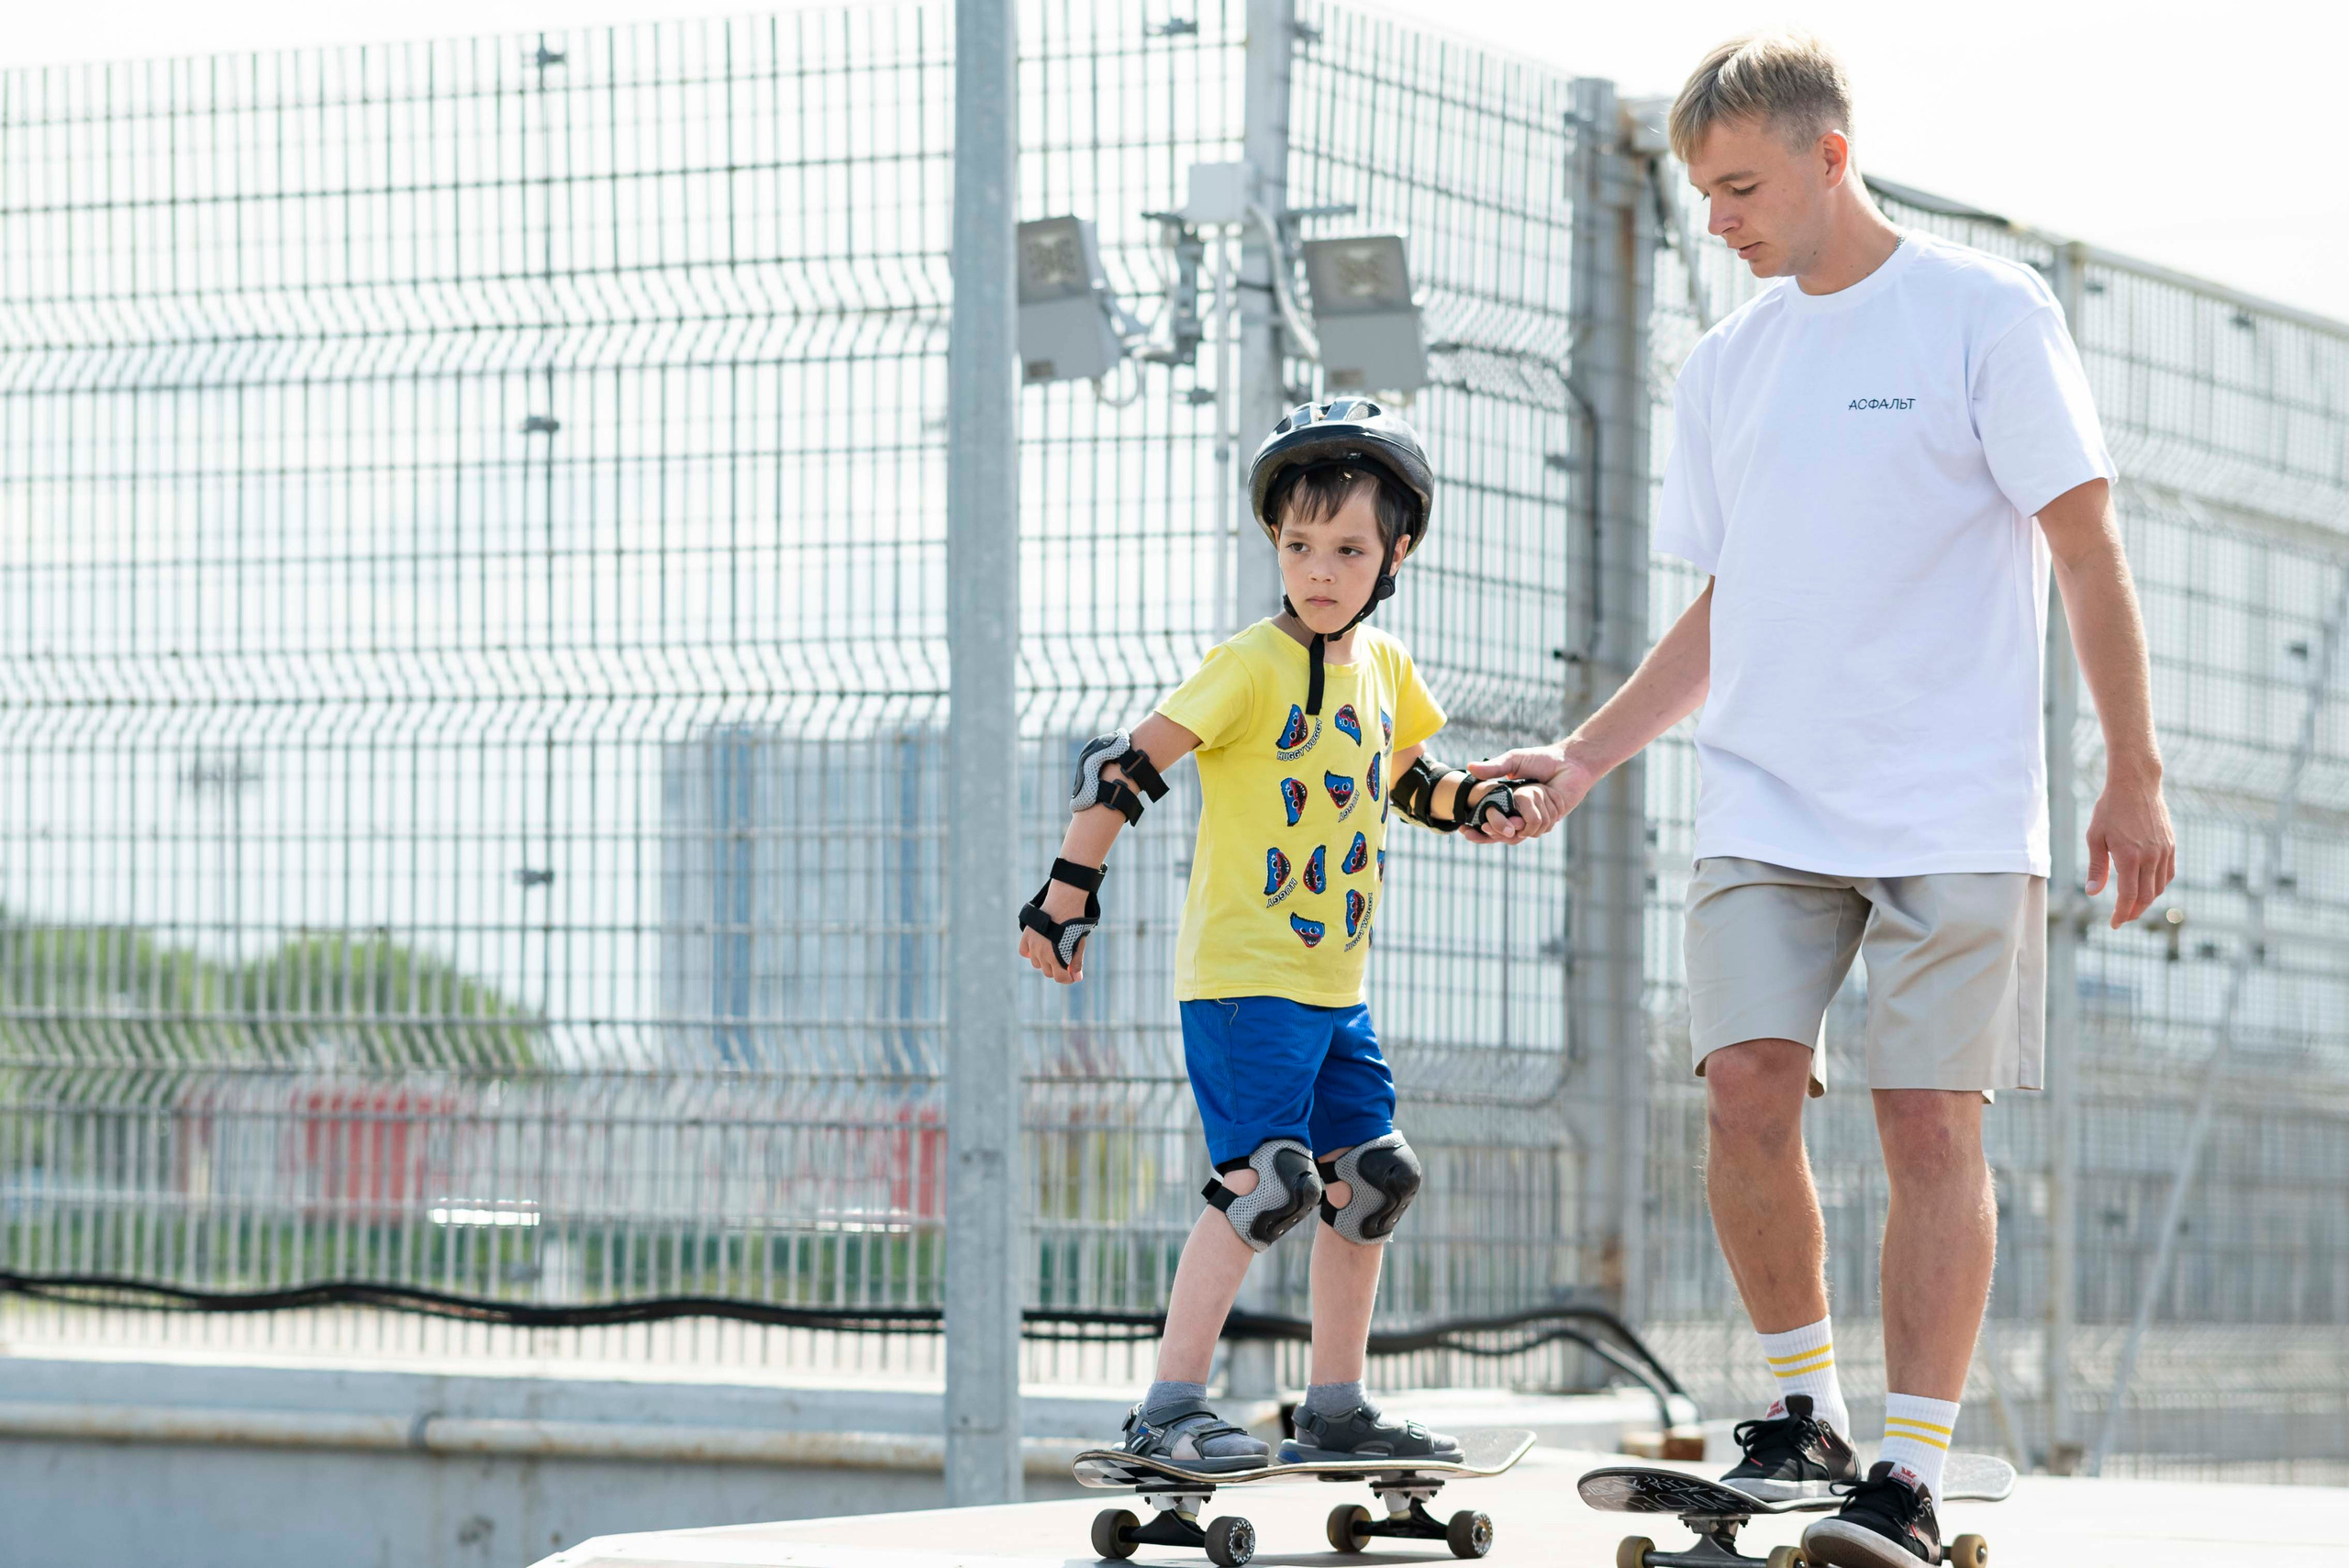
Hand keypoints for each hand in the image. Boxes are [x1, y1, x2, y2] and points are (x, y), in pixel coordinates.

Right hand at [1016, 880, 1091, 982]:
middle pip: (1048, 972)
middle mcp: (1042, 954)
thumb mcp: (1079, 944)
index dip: (1067, 979)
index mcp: (1057, 958)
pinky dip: (1030, 952)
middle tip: (1063, 960)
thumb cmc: (1075, 924)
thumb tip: (1077, 978)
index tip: (1071, 975)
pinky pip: (1024, 952)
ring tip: (1053, 951)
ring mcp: (1033, 945)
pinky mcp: (1027, 936)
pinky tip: (1039, 948)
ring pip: (1036, 963)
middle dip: (1057, 969)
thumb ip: (1077, 962)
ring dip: (1044, 961)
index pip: (1060, 978)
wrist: (1064, 903)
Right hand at [1460, 746, 1597, 843]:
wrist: (1571, 763)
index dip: (1476, 831)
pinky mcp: (1547, 821)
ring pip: (1520, 833)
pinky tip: (1548, 794)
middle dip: (1495, 831)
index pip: (1487, 822)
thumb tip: (1469, 767)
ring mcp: (1532, 819)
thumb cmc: (1542, 759)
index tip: (1465, 831)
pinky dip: (1541, 813)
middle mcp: (1517, 813)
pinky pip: (1538, 828)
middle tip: (1487, 826)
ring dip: (1525, 815)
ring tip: (1530, 798)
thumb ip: (1494, 767)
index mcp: (1505, 801)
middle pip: (1500, 835)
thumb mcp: (1514, 760)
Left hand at [2085, 761, 2173, 927]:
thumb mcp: (2095, 837)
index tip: (2114, 924)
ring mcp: (2164, 851)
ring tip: (2132, 905)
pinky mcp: (2171, 845)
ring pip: (2160, 887)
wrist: (2136, 784)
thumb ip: (2097, 867)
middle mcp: (2151, 857)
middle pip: (2146, 896)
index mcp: (2129, 857)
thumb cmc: (2110, 809)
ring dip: (2147, 900)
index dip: (2122, 913)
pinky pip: (2169, 874)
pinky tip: (2148, 888)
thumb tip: (2093, 893)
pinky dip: (2159, 886)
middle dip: (2133, 911)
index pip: (2128, 896)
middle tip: (2122, 918)